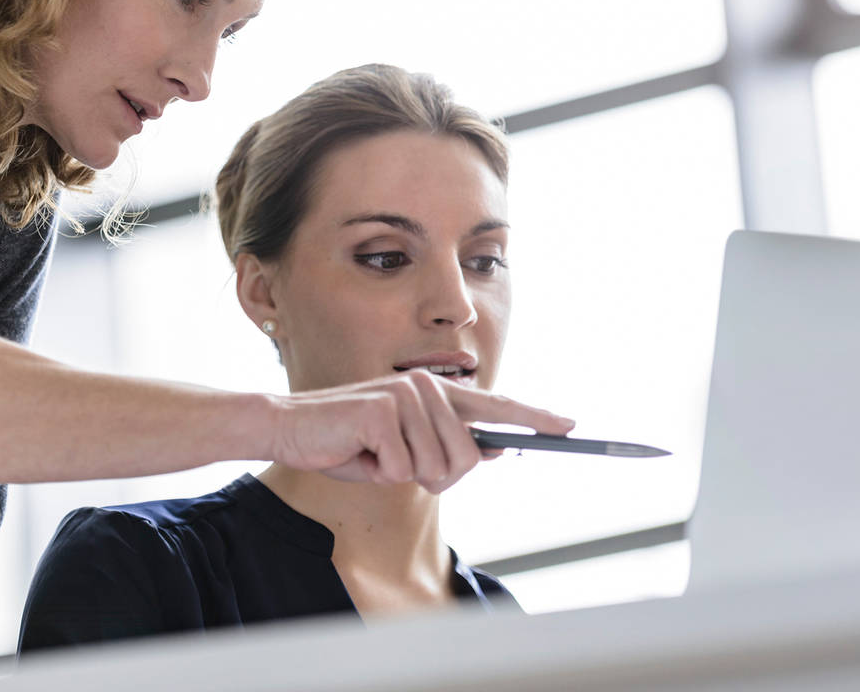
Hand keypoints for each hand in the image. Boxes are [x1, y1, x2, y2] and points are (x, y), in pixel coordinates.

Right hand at [265, 370, 573, 492]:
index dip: (534, 417)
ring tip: (374, 452)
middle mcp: (426, 385)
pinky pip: (402, 469)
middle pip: (466, 457)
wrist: (289, 427)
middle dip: (434, 475)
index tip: (570, 427)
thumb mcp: (402, 449)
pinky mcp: (383, 410)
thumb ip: (443, 446)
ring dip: (403, 473)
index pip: (494, 406)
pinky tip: (358, 449)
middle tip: (394, 462)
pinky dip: (378, 472)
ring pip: (438, 466)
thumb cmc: (347, 442)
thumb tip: (490, 452)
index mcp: (434, 392)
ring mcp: (406, 394)